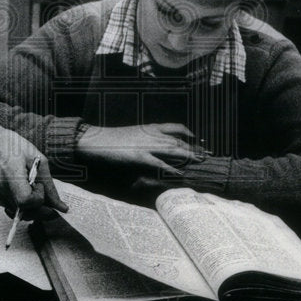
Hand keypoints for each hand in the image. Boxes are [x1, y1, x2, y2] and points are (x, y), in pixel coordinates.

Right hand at [0, 118, 66, 217]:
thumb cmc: (10, 144)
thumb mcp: (34, 157)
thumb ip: (47, 182)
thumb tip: (58, 204)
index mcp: (11, 174)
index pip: (26, 200)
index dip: (38, 198)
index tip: (40, 186)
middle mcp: (0, 188)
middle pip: (24, 212)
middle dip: (41, 210)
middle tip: (49, 200)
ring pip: (18, 213)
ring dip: (31, 208)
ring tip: (36, 193)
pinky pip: (11, 207)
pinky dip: (21, 205)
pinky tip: (26, 192)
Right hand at [75, 123, 198, 177]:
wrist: (96, 139)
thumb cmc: (112, 138)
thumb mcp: (132, 134)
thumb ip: (145, 138)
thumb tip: (154, 145)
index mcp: (149, 127)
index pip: (175, 127)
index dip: (187, 133)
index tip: (196, 138)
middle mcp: (151, 134)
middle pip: (178, 140)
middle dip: (193, 147)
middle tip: (205, 155)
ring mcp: (146, 145)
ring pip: (173, 150)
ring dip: (188, 156)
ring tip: (199, 161)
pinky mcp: (140, 156)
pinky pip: (160, 163)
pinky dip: (171, 169)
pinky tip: (179, 173)